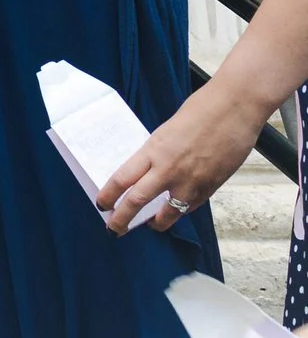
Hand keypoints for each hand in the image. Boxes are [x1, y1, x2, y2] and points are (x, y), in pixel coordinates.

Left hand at [94, 77, 263, 232]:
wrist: (235, 108)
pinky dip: (182, 210)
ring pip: (168, 212)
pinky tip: (177, 210)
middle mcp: (169, 169)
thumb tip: (147, 170)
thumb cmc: (200, 111)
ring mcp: (192, 181)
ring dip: (157, 222)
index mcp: (153, 151)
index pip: (122, 180)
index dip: (108, 196)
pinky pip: (191, 205)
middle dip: (122, 219)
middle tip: (114, 229)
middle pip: (137, 201)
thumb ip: (157, 153)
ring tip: (151, 225)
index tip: (101, 205)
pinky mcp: (212, 186)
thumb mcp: (166, 132)